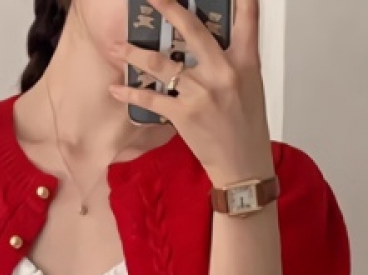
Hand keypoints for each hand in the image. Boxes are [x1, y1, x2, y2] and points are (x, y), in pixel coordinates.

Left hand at [109, 0, 274, 187]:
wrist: (242, 165)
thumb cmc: (247, 127)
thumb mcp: (251, 86)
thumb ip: (234, 61)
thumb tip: (213, 43)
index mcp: (245, 62)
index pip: (247, 20)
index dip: (241, 1)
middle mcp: (222, 72)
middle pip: (192, 30)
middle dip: (169, 8)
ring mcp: (201, 93)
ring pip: (161, 64)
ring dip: (134, 54)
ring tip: (116, 48)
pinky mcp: (183, 114)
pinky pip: (151, 99)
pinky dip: (131, 93)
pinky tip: (116, 89)